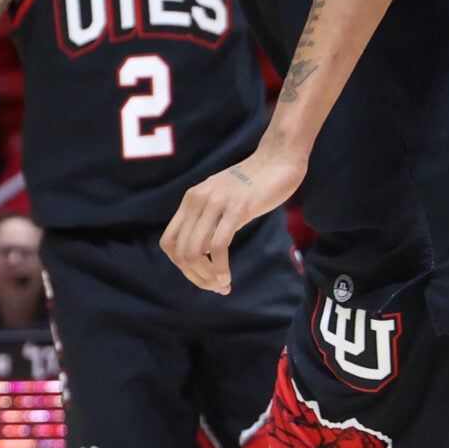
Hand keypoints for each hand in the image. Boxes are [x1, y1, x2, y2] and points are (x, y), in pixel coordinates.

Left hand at [161, 149, 304, 293]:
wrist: (278, 160)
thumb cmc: (254, 185)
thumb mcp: (222, 201)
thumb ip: (209, 222)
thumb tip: (203, 256)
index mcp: (191, 200)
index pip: (170, 243)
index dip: (181, 267)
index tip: (202, 277)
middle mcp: (197, 200)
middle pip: (180, 252)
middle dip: (195, 277)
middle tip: (216, 287)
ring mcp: (215, 203)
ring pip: (194, 252)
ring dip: (206, 277)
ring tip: (222, 285)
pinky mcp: (236, 208)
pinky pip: (218, 246)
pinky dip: (219, 268)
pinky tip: (227, 276)